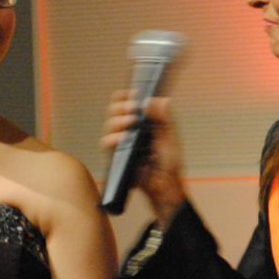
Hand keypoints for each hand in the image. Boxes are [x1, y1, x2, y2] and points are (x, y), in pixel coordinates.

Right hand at [100, 90, 185, 223]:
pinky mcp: (116, 155)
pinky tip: (122, 138)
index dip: (127, 96)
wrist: (164, 186)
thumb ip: (164, 119)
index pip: (129, 104)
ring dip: (118, 120)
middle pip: (115, 111)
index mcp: (144, 123)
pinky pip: (107, 143)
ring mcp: (122, 142)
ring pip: (109, 124)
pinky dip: (112, 138)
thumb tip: (158, 99)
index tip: (133, 93)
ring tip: (130, 122)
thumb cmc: (169, 164)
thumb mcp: (171, 138)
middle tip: (132, 109)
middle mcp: (131, 130)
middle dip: (121, 106)